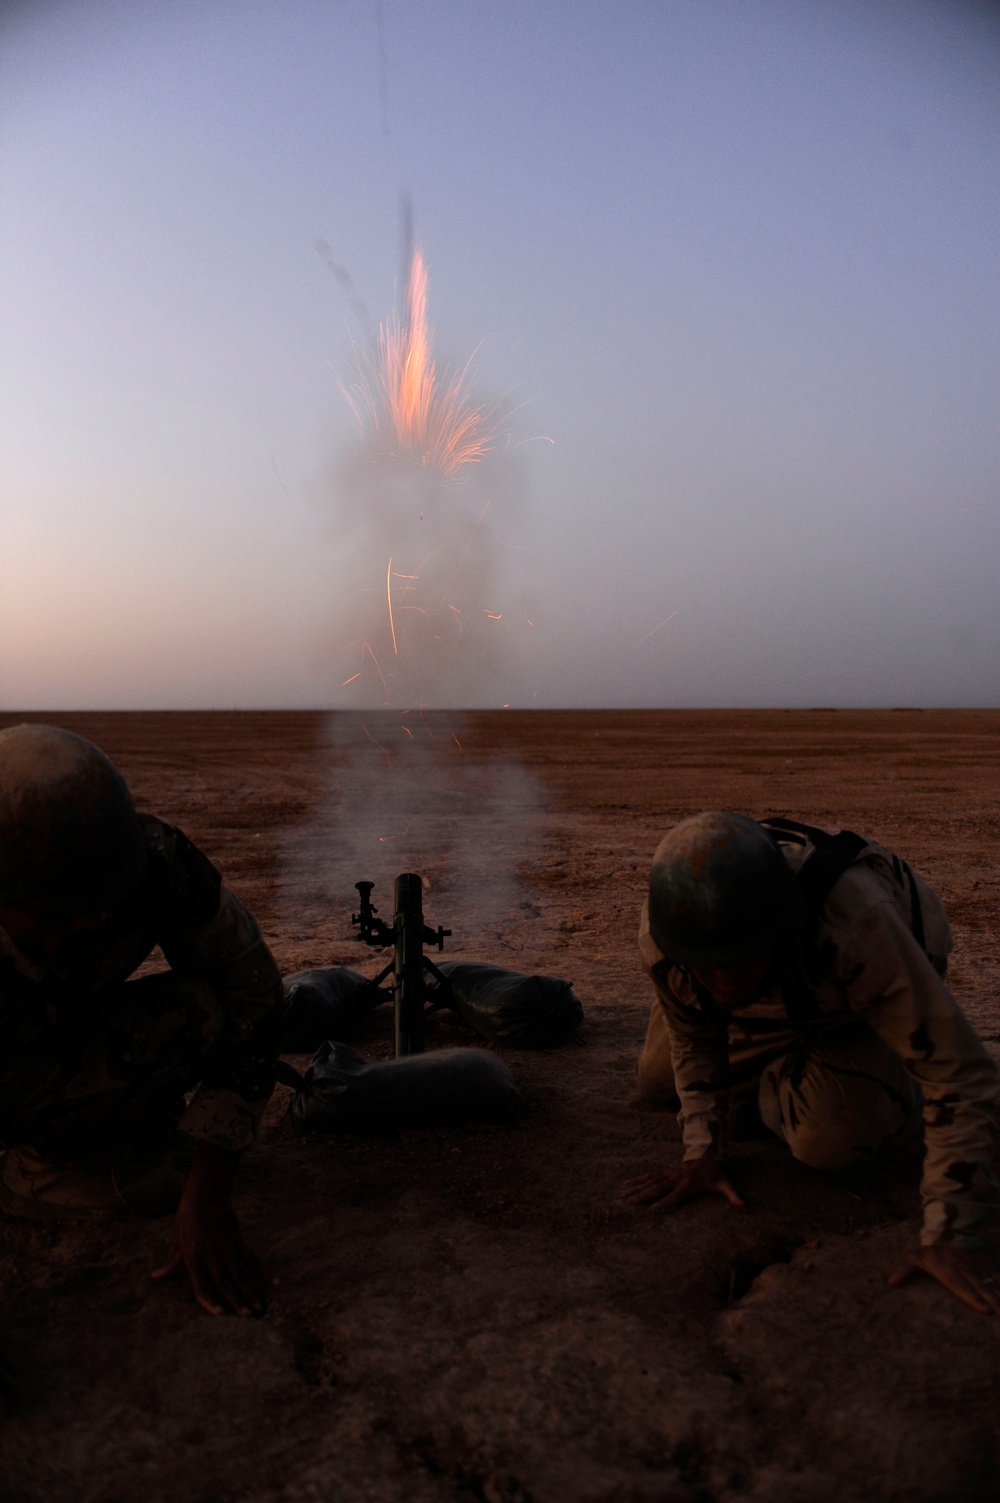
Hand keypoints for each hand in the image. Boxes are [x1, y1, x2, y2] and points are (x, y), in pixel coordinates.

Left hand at [153, 1143, 275, 1316]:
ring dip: (251, 1293)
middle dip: (237, 1303)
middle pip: (226, 1286)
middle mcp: (212, 1259)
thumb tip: (156, 1277)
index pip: (202, 1288)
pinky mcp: (239, 1242)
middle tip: (249, 1317)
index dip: (210, 1302)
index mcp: (194, 1261)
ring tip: (261, 1309)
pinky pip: (253, 1259)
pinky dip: (264, 1271)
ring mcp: (227, 1251)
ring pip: (241, 1276)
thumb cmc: (187, 1219)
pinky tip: (275, 1281)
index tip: (221, 1315)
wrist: (205, 1196)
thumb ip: (170, 1264)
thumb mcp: (176, 1243)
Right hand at [621, 1157, 745, 1210]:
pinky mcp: (666, 1172)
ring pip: (651, 1181)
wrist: (709, 1155)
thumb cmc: (716, 1174)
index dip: (666, 1201)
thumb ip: (733, 1196)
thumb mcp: (726, 1184)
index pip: (676, 1195)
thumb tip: (745, 1206)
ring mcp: (670, 1174)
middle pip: (658, 1188)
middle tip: (628, 1202)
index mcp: (690, 1184)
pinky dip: (638, 1180)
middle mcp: (677, 1178)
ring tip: (622, 1193)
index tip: (653, 1209)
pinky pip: (650, 1176)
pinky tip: (626, 1184)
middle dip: (643, 1195)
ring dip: (636, 1187)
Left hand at [888, 1245, 999, 1316]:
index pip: (958, 1283)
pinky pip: (994, 1276)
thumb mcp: (913, 1258)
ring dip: (999, 1295)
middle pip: (977, 1284)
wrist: (945, 1232)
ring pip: (988, 1281)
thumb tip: (891, 1282)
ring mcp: (974, 1263)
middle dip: (991, 1300)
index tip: (983, 1311)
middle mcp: (961, 1264)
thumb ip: (904, 1269)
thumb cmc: (927, 1254)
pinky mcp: (983, 1263)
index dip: (971, 1297)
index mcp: (943, 1265)